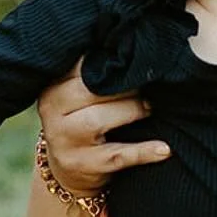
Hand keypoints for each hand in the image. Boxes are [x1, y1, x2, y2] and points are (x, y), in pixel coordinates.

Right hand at [38, 63, 169, 193]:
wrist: (69, 170)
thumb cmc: (81, 121)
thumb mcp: (76, 97)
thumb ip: (93, 74)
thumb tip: (130, 46)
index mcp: (52, 88)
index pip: (82, 67)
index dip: (112, 63)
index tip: (133, 62)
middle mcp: (52, 113)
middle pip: (90, 91)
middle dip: (125, 88)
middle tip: (146, 89)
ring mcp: (66, 141)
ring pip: (98, 120)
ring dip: (132, 111)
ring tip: (150, 109)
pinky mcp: (85, 165)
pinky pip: (118, 155)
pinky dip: (143, 151)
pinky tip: (164, 149)